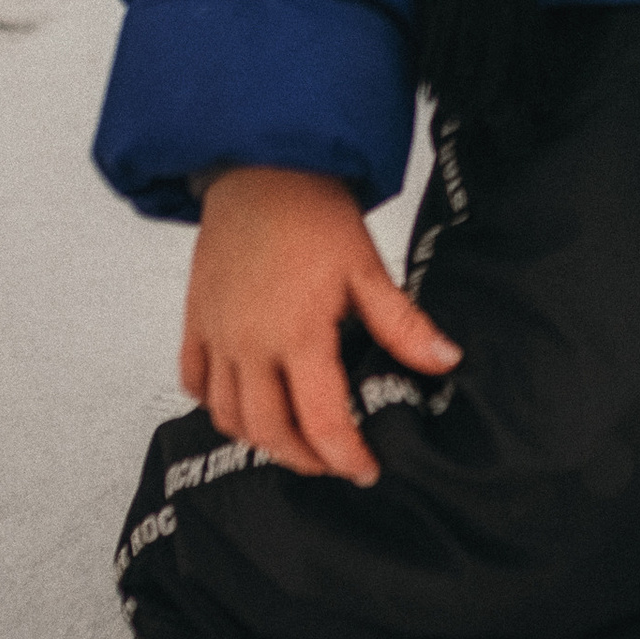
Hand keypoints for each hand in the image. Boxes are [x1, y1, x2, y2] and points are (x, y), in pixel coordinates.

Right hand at [180, 166, 458, 485]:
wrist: (261, 168)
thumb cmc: (312, 212)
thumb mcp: (368, 269)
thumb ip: (403, 326)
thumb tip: (445, 361)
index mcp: (297, 335)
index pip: (321, 422)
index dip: (346, 457)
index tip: (365, 470)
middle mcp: (248, 345)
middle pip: (270, 431)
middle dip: (305, 460)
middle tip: (333, 463)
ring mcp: (216, 336)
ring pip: (229, 417)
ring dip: (261, 439)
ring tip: (295, 440)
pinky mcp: (195, 322)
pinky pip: (195, 383)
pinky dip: (218, 406)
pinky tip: (244, 405)